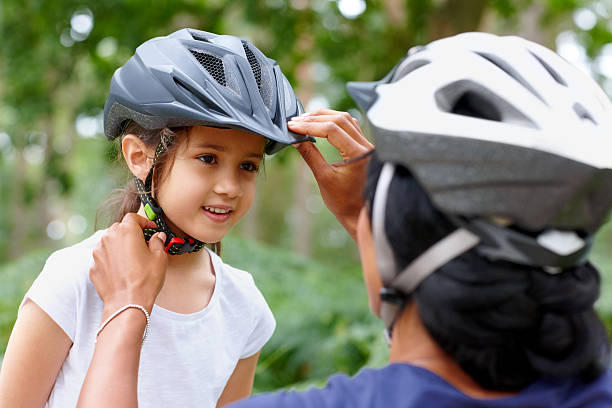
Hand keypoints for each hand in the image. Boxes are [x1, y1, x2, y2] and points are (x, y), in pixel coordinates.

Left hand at [90, 213, 167, 317]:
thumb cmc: (145, 280)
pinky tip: (122, 269)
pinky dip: (112, 259)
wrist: (127, 303)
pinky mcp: (93, 266)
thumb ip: (158, 242)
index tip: (150, 229)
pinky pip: (104, 257)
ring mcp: (98, 252)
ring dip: (120, 246)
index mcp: (126, 232)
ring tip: (132, 258)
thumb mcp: (160, 258)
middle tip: (143, 243)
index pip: (133, 217)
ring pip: (110, 242)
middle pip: (120, 228)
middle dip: (131, 233)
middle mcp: (109, 238)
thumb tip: (158, 237)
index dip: (143, 222)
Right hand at [288, 109, 373, 239]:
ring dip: (324, 116)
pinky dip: (334, 122)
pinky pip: (350, 126)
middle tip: (295, 121)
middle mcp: (366, 146)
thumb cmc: (343, 202)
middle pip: (339, 119)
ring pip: (346, 119)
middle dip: (315, 118)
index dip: (310, 125)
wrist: (359, 213)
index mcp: (358, 154)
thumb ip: (310, 155)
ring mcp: (367, 145)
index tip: (293, 126)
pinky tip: (321, 123)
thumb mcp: (323, 177)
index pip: (331, 129)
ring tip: (305, 119)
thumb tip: (296, 139)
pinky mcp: (364, 147)